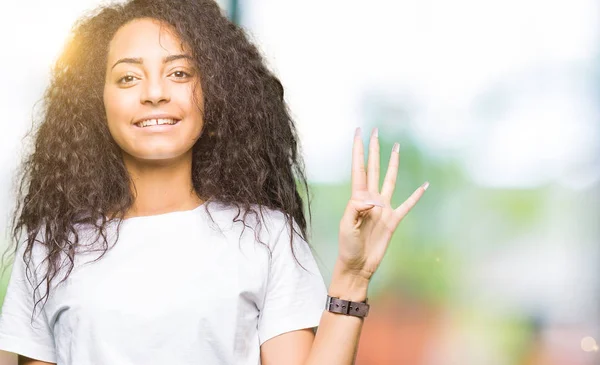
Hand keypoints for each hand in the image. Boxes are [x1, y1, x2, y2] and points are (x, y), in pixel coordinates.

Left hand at [336, 127, 428, 281]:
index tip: (359, 132)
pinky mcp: (393, 220)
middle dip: (374, 150)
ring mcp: (383, 208)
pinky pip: (407, 205)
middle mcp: (371, 199)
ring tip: (396, 148)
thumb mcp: (346, 225)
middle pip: (374, 168)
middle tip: (375, 132)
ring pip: (390, 180)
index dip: (358, 150)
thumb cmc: (348, 246)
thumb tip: (374, 199)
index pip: (359, 168)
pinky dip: (416, 195)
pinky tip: (424, 185)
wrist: (358, 265)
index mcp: (357, 197)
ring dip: (393, 164)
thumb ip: (357, 209)